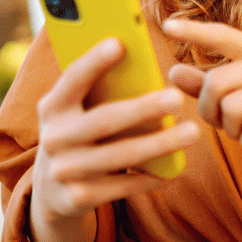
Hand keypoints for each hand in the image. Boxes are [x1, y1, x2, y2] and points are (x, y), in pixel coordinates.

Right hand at [32, 38, 198, 222]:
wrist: (50, 191)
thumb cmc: (78, 133)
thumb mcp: (75, 112)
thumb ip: (97, 91)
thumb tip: (141, 64)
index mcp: (52, 106)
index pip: (73, 79)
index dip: (94, 61)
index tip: (119, 43)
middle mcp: (53, 137)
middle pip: (105, 120)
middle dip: (144, 109)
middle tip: (178, 99)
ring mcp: (64, 170)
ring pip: (121, 156)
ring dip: (160, 144)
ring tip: (192, 133)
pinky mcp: (77, 198)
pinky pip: (122, 186)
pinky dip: (149, 177)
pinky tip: (172, 170)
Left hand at [164, 19, 241, 182]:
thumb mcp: (235, 103)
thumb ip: (205, 86)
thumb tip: (174, 72)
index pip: (223, 36)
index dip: (195, 31)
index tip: (166, 25)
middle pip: (217, 82)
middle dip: (211, 110)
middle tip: (223, 124)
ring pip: (232, 107)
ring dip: (231, 129)